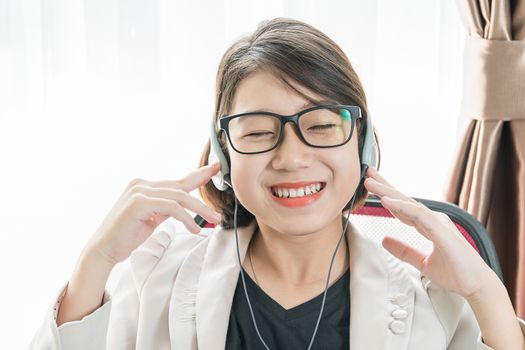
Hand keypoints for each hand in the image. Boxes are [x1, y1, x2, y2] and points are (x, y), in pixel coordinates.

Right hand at [85, 162, 222, 265]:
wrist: (104, 249)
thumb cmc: (126, 236)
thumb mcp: (152, 218)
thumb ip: (166, 209)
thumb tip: (185, 207)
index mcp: (144, 186)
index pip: (177, 181)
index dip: (198, 175)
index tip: (215, 169)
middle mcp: (141, 184)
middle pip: (181, 188)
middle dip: (203, 199)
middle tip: (218, 213)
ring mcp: (139, 191)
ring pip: (179, 197)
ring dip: (199, 210)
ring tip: (213, 221)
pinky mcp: (139, 202)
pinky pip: (171, 207)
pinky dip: (186, 218)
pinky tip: (194, 229)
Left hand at [363, 166, 493, 298]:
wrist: (477, 286)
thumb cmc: (456, 273)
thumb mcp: (422, 262)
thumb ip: (404, 251)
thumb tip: (384, 240)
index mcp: (429, 225)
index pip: (404, 208)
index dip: (388, 196)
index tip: (372, 187)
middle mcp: (433, 220)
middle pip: (404, 200)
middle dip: (385, 186)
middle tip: (368, 174)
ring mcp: (438, 223)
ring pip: (408, 204)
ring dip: (388, 192)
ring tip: (370, 183)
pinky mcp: (441, 231)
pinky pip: (418, 214)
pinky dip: (401, 206)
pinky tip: (386, 200)